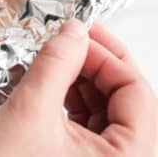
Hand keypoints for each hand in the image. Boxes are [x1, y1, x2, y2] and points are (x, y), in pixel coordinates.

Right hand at [0, 21, 156, 156]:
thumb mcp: (29, 111)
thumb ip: (55, 64)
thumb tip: (73, 33)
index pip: (137, 93)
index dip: (106, 56)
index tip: (77, 34)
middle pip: (128, 103)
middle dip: (96, 66)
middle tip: (73, 39)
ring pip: (111, 116)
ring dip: (83, 85)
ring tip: (55, 63)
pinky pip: (93, 132)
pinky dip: (74, 107)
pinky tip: (52, 90)